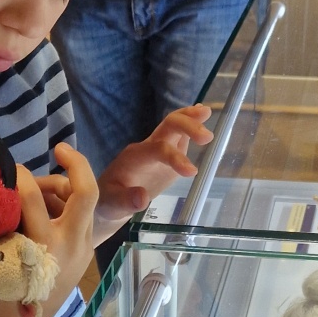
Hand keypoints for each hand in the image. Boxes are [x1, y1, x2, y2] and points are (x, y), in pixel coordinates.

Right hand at [0, 145, 98, 316]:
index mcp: (43, 248)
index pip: (32, 197)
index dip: (17, 175)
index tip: (5, 168)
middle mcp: (70, 246)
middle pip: (85, 192)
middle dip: (76, 164)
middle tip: (59, 149)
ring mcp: (83, 248)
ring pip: (83, 201)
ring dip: (63, 186)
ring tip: (37, 189)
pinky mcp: (86, 250)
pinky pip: (81, 215)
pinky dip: (65, 203)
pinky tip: (44, 207)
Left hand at [94, 105, 212, 235]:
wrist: (109, 199)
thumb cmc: (109, 201)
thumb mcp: (112, 205)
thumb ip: (126, 201)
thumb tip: (142, 198)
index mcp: (135, 157)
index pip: (159, 149)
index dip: (176, 158)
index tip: (193, 172)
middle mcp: (147, 147)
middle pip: (168, 126)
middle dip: (187, 126)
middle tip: (207, 137)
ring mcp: (157, 148)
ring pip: (173, 125)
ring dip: (190, 118)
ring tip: (208, 111)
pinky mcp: (166, 155)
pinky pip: (177, 136)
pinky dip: (190, 125)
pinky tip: (203, 116)